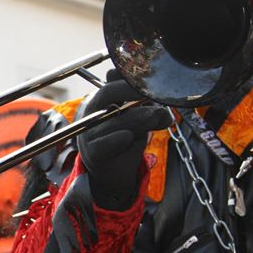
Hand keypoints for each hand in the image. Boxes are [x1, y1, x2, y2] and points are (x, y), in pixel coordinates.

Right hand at [78, 72, 170, 209]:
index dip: (127, 78)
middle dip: (132, 92)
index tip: (150, 80)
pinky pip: (106, 143)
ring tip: (155, 118)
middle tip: (152, 95)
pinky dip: (119, 139)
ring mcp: (89, 134)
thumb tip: (163, 102)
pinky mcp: (92, 153)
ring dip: (138, 118)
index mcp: (101, 103)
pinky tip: (128, 138)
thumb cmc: (125, 142)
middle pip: (106, 94)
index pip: (110, 83)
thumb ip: (148, 108)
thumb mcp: (140, 121)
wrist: (115, 174)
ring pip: (113, 119)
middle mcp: (91, 115)